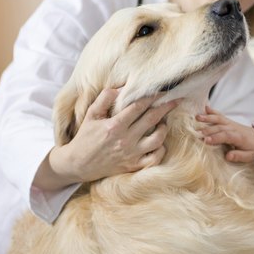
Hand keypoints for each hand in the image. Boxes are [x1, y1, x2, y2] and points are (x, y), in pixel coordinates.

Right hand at [36, 88, 177, 190]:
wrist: (77, 164)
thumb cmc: (85, 137)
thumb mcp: (91, 114)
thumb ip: (105, 99)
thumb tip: (121, 88)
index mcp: (115, 125)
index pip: (139, 106)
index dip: (152, 97)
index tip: (162, 90)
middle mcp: (125, 140)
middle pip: (152, 119)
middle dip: (166, 107)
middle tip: (176, 99)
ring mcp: (131, 154)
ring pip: (157, 139)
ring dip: (164, 128)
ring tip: (164, 122)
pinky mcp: (133, 166)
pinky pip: (154, 159)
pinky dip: (161, 150)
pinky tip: (159, 143)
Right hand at [197, 106, 253, 161]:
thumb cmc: (252, 148)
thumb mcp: (249, 156)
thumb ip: (238, 156)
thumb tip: (228, 156)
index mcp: (238, 137)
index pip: (226, 136)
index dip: (216, 137)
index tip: (206, 140)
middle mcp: (234, 128)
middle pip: (219, 127)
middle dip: (207, 130)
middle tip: (196, 133)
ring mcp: (230, 123)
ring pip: (218, 119)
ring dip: (208, 118)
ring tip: (197, 117)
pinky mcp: (228, 121)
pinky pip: (220, 115)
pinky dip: (213, 111)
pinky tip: (205, 108)